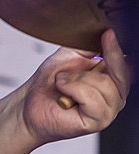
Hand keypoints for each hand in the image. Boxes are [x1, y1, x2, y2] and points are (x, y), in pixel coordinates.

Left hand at [18, 28, 129, 145]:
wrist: (29, 103)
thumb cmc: (48, 84)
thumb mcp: (70, 55)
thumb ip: (90, 45)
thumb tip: (106, 32)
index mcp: (112, 79)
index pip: (125, 62)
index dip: (115, 49)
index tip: (108, 34)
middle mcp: (116, 95)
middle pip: (120, 73)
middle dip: (88, 68)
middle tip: (66, 72)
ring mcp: (109, 110)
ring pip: (104, 85)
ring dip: (75, 81)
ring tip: (62, 84)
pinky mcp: (99, 121)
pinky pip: (93, 100)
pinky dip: (73, 91)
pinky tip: (63, 95)